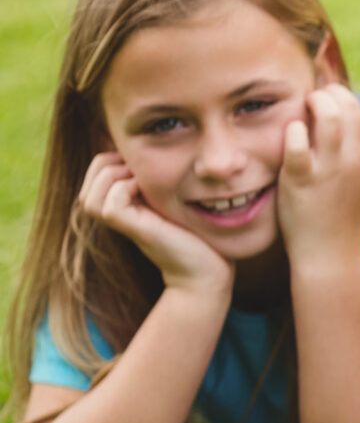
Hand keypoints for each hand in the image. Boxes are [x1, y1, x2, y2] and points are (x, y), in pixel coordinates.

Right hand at [79, 152, 231, 296]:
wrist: (207, 270)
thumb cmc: (198, 234)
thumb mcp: (175, 197)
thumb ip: (159, 179)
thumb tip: (151, 151)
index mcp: (123, 201)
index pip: (98, 168)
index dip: (114, 156)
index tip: (141, 160)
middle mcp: (117, 213)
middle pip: (91, 177)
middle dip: (109, 162)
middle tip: (139, 167)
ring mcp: (123, 224)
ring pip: (90, 194)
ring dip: (113, 175)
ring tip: (140, 177)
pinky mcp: (134, 230)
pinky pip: (110, 204)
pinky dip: (123, 189)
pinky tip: (145, 190)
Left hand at [277, 86, 359, 271]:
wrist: (331, 256)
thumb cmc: (339, 216)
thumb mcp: (359, 181)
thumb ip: (353, 151)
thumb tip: (336, 117)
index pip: (358, 113)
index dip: (339, 103)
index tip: (324, 107)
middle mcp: (357, 159)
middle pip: (349, 104)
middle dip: (327, 93)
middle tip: (311, 100)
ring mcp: (331, 169)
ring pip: (329, 113)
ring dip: (312, 102)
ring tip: (300, 109)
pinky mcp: (302, 178)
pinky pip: (296, 138)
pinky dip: (292, 129)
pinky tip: (289, 134)